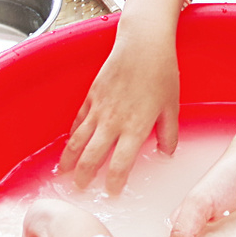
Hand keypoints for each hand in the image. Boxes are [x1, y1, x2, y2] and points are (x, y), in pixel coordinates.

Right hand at [57, 20, 179, 194]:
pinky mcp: (92, 96)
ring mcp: (99, 108)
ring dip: (69, 159)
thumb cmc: (162, 72)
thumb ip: (168, 133)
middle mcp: (113, 122)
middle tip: (80, 189)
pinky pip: (78, 120)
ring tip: (63, 172)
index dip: (115, 181)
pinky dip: (72, 134)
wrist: (143, 43)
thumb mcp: (172, 106)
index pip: (121, 164)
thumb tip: (166, 153)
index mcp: (136, 128)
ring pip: (78, 140)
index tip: (112, 192)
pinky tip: (71, 142)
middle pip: (92, 157)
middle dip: (84, 176)